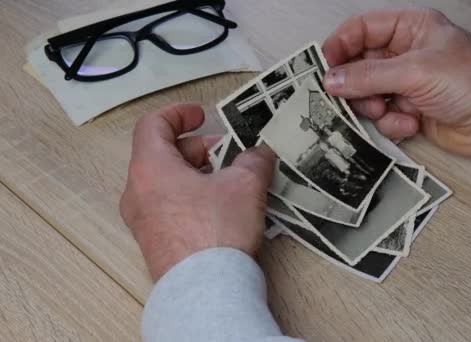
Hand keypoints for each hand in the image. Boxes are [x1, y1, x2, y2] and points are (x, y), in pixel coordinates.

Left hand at [120, 103, 274, 280]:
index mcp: (150, 168)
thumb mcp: (245, 185)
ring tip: (228, 182)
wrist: (204, 290)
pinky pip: (168, 207)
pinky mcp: (154, 242)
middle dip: (197, 149)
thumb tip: (260, 154)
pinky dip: (190, 197)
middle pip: (161, 154)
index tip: (199, 116)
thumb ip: (254, 160)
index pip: (152, 125)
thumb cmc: (215, 234)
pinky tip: (220, 209)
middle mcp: (138, 192)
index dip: (178, 114)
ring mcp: (143, 220)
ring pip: (165, 182)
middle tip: (226, 153)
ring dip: (196, 173)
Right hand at [322, 8, 470, 156]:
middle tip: (348, 97)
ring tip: (388, 110)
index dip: (340, 45)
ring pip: (367, 93)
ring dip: (374, 106)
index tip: (324, 66)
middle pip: (359, 65)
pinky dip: (392, 122)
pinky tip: (411, 122)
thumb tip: (331, 79)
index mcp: (410, 28)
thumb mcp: (415, 71)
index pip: (362, 29)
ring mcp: (407, 83)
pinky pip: (383, 115)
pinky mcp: (410, 109)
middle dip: (355, 84)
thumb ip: (368, 75)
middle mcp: (406, 53)